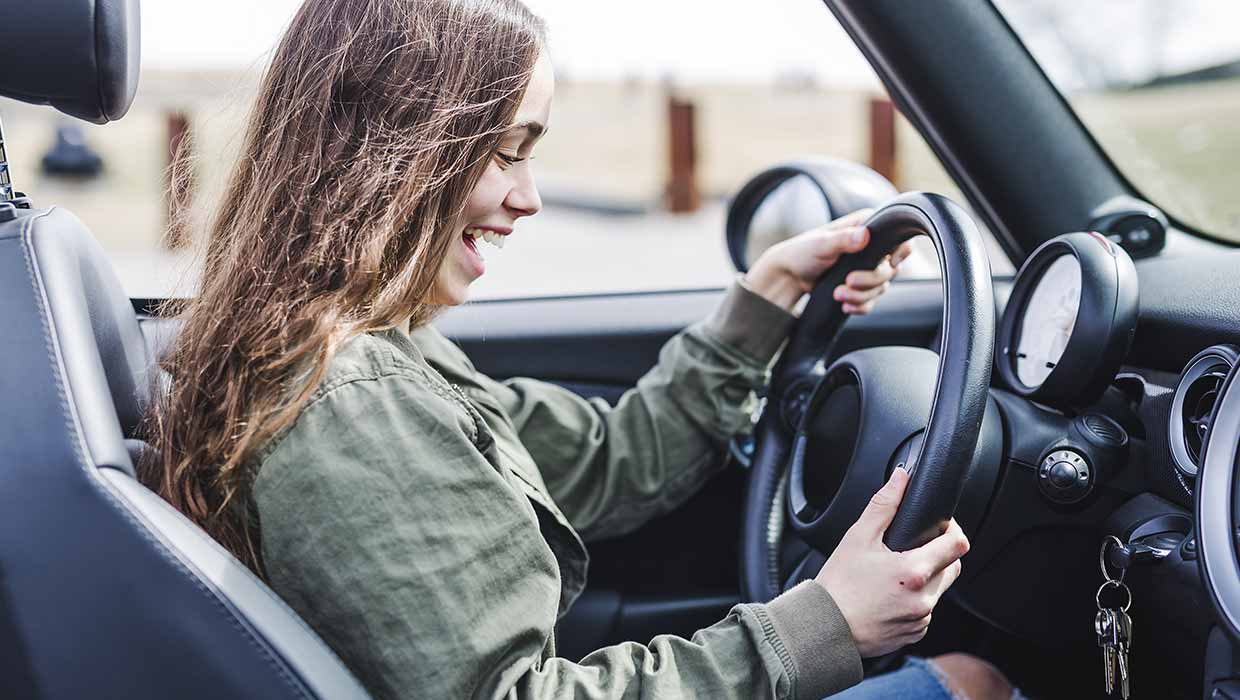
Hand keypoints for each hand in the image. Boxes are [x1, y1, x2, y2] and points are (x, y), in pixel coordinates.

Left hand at [743, 209, 912, 312]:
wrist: (789, 275)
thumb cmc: (802, 252)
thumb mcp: (821, 243)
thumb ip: (842, 239)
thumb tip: (863, 235)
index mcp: (867, 228)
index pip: (899, 238)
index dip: (901, 252)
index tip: (889, 263)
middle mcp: (872, 247)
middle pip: (891, 269)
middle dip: (870, 280)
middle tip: (848, 282)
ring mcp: (868, 268)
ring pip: (882, 288)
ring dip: (861, 295)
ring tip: (839, 294)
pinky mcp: (861, 287)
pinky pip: (871, 301)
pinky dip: (860, 305)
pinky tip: (845, 305)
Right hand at [814, 467, 969, 657]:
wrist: (825, 627)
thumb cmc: (838, 585)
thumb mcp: (858, 537)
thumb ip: (884, 505)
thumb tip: (901, 478)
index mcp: (914, 571)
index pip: (958, 544)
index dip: (952, 529)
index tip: (939, 526)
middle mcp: (924, 599)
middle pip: (952, 567)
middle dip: (938, 554)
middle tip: (910, 549)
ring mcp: (921, 619)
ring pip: (938, 590)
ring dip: (926, 579)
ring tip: (894, 574)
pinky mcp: (915, 634)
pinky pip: (925, 611)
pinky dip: (914, 601)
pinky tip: (890, 596)